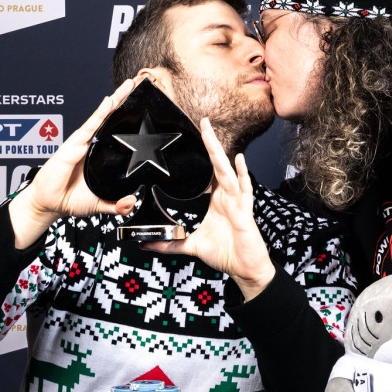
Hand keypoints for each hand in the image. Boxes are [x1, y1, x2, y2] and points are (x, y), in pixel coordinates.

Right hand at [7, 76, 139, 247]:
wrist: (50, 204)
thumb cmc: (71, 199)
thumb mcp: (100, 203)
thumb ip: (116, 204)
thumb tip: (131, 203)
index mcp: (100, 155)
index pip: (118, 131)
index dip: (129, 117)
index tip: (144, 104)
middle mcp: (92, 145)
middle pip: (112, 118)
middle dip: (125, 100)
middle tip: (140, 83)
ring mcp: (82, 143)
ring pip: (102, 117)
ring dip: (115, 100)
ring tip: (129, 85)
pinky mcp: (72, 145)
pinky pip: (88, 127)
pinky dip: (99, 113)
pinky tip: (108, 101)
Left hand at [145, 117, 276, 300]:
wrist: (245, 269)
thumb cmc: (226, 254)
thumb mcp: (192, 247)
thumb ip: (170, 244)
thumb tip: (146, 244)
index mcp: (216, 201)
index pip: (208, 172)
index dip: (202, 155)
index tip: (191, 139)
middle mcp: (227, 197)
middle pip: (217, 164)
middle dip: (210, 142)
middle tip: (202, 121)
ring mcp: (237, 202)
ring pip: (226, 171)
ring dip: (218, 151)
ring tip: (210, 133)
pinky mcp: (245, 211)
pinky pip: (244, 189)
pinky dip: (242, 174)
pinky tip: (239, 159)